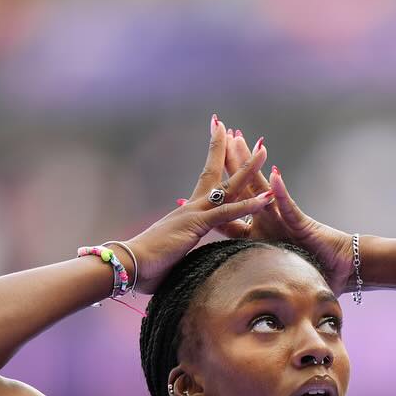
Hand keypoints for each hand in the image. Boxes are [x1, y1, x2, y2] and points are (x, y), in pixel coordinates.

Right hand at [121, 115, 274, 294]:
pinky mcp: (196, 225)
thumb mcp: (171, 256)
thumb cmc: (146, 266)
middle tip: (235, 129)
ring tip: (263, 150)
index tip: (220, 144)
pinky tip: (266, 198)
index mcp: (187, 214)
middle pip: (213, 172)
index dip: (214, 163)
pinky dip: (248, 206)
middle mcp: (191, 207)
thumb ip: (181, 250)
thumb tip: (183, 257)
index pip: (206, 183)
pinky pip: (227, 213)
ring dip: (247, 168)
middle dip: (226, 150)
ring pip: (227, 186)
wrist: (130, 266)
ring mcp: (194, 214)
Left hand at [207, 126, 354, 296]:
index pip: (227, 215)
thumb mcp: (269, 274)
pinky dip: (279, 191)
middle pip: (241, 188)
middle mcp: (267, 219)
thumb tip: (229, 295)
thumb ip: (250, 277)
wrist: (341, 270)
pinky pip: (288, 205)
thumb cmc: (310, 272)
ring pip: (262, 187)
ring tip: (240, 140)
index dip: (208, 205)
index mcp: (256, 233)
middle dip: (229, 163)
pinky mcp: (301, 223)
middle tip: (217, 136)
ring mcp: (283, 218)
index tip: (183, 197)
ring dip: (250, 164)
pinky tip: (272, 174)